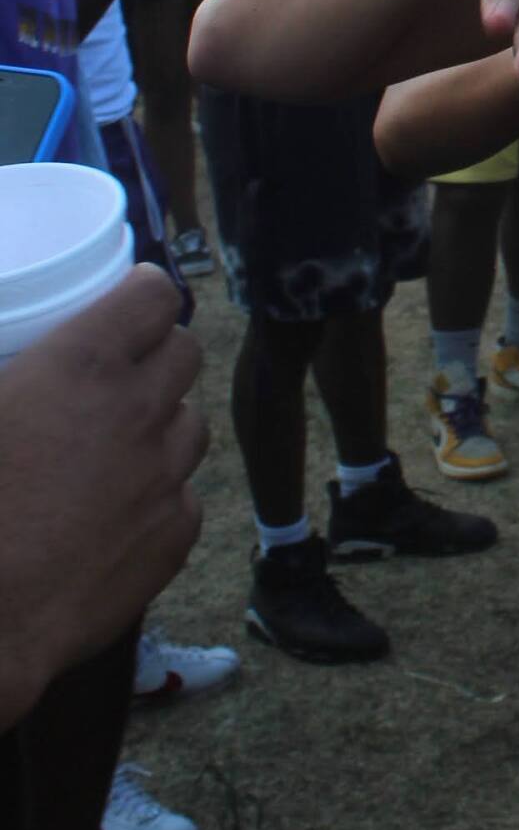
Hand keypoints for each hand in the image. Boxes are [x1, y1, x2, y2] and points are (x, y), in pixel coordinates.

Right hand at [0, 266, 206, 731]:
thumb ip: (16, 372)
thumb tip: (32, 375)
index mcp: (81, 366)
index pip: (156, 296)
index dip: (143, 297)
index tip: (132, 305)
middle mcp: (136, 410)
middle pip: (185, 353)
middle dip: (156, 359)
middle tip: (118, 382)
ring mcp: (164, 474)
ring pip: (190, 424)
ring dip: (160, 428)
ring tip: (112, 453)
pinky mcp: (176, 533)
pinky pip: (184, 494)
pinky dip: (158, 497)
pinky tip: (114, 516)